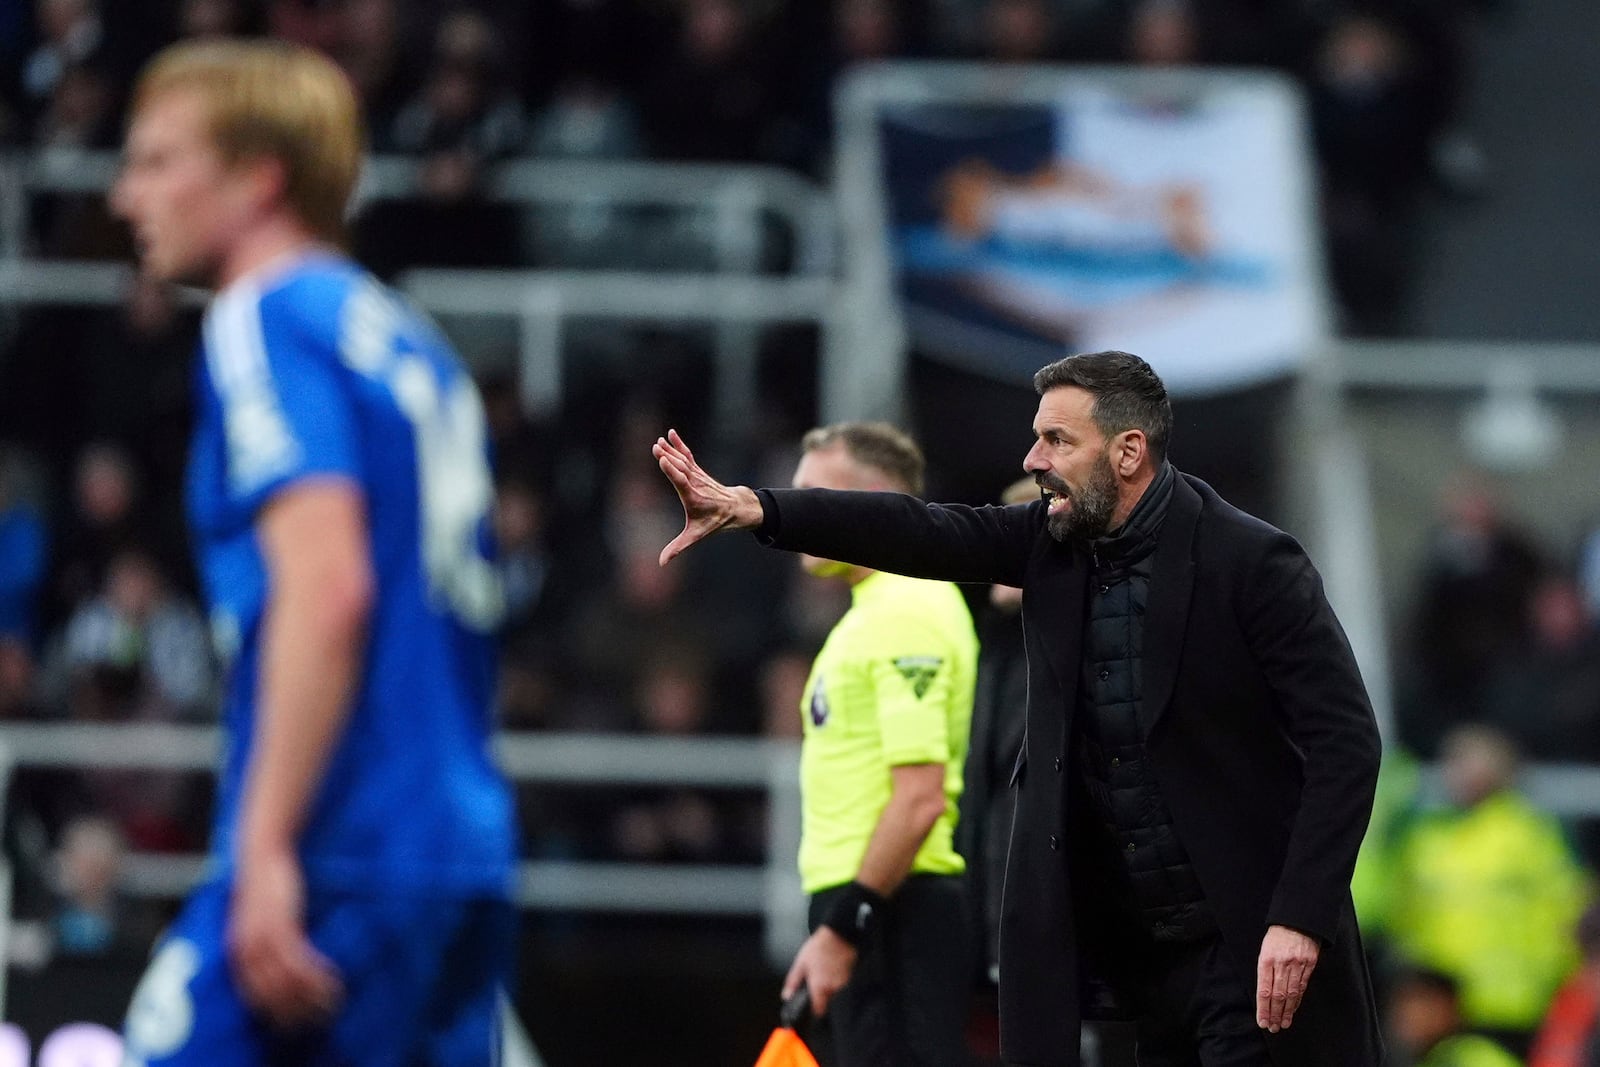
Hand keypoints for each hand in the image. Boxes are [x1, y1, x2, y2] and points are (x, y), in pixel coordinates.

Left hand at [227, 847, 343, 1028]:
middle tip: (320, 1015)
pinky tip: (332, 979)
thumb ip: (261, 941)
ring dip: (311, 995)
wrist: (264, 851)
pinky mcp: (281, 926)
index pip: (254, 996)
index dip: (276, 1012)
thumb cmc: (264, 884)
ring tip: (333, 1000)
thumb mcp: (255, 919)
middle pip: (270, 995)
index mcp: (236, 952)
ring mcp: (262, 939)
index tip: (298, 1020)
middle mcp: (245, 951)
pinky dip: (315, 974)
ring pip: (285, 982)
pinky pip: (298, 961)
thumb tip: (280, 960)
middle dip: (295, 1010)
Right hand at [652, 428, 763, 565]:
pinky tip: (670, 434)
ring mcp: (698, 475)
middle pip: (681, 468)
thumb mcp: (696, 536)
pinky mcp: (697, 470)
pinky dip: (679, 445)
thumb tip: (661, 563)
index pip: (682, 482)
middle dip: (669, 457)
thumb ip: (678, 547)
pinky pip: (687, 455)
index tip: (665, 461)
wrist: (735, 508)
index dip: (673, 471)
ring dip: (671, 450)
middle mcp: (696, 484)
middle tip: (656, 447)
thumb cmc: (714, 522)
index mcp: (694, 498)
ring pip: (683, 460)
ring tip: (659, 442)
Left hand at [781, 927, 857, 1017]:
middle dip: (823, 997)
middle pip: (829, 1003)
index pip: (818, 1010)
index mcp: (819, 987)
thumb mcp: (800, 963)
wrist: (839, 934)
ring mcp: (844, 983)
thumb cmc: (819, 947)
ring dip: (831, 989)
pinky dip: (838, 982)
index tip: (812, 1006)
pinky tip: (834, 971)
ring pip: (837, 994)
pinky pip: (844, 986)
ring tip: (826, 974)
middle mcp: (833, 988)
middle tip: (818, 985)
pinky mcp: (851, 977)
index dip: (814, 1010)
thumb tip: (786, 996)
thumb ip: (793, 982)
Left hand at [1256, 924, 1318, 1032]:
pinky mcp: (1309, 964)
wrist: (1297, 920)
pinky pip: (1302, 987)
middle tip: (1273, 1028)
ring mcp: (1296, 964)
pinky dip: (1297, 1000)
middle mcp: (1281, 963)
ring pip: (1291, 994)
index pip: (1264, 990)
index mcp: (1266, 959)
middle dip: (1274, 1014)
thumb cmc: (1277, 936)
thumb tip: (1265, 995)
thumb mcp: (1265, 949)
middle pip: (1278, 995)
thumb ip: (1265, 971)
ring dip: (1286, 1011)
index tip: (1262, 1022)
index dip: (1263, 1008)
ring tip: (1283, 1024)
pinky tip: (1293, 1009)